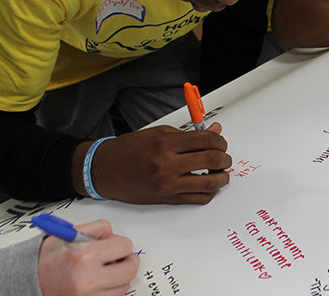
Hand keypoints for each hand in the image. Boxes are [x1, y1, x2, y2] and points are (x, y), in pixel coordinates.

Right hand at [38, 219, 138, 295]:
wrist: (25, 282)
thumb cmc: (44, 260)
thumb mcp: (67, 234)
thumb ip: (96, 229)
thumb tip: (113, 235)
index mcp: (83, 257)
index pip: (124, 246)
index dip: (120, 243)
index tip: (115, 245)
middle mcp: (87, 280)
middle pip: (129, 270)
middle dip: (127, 261)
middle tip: (120, 258)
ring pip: (123, 287)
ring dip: (119, 278)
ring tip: (104, 271)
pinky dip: (110, 290)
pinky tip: (99, 283)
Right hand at [85, 122, 231, 203]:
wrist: (103, 171)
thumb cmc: (128, 150)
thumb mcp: (158, 133)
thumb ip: (188, 134)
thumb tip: (215, 130)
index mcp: (165, 144)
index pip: (206, 140)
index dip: (219, 140)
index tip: (220, 141)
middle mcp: (167, 165)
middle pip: (211, 160)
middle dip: (224, 157)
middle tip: (224, 156)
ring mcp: (168, 184)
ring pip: (209, 183)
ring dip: (222, 177)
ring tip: (221, 171)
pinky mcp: (167, 199)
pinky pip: (198, 199)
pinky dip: (209, 192)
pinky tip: (208, 184)